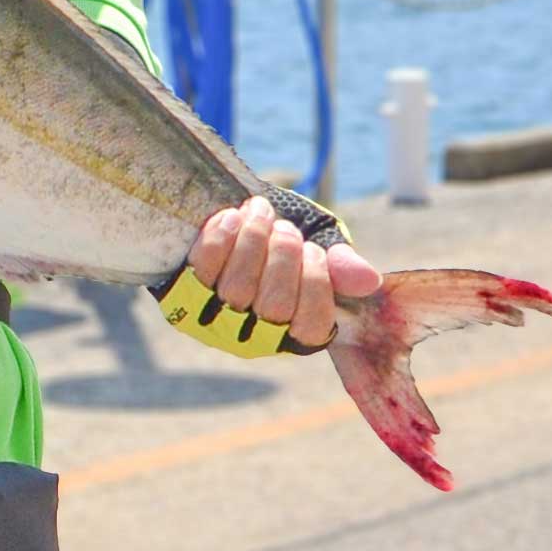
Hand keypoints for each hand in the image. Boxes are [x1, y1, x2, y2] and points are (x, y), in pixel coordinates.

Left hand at [184, 197, 382, 350]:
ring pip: (237, 289)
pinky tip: (233, 216)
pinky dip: (219, 240)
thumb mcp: (319, 243)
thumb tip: (368, 280)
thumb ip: (341, 262)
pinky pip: (201, 273)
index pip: (312, 326)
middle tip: (286, 228)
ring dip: (254, 242)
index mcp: (295, 332)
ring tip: (261, 213)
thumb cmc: (281, 238)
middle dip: (284, 257)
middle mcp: (255, 336)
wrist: (231, 219)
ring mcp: (216, 321)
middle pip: (274, 306)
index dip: (316, 284)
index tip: (313, 249)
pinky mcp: (183, 299)